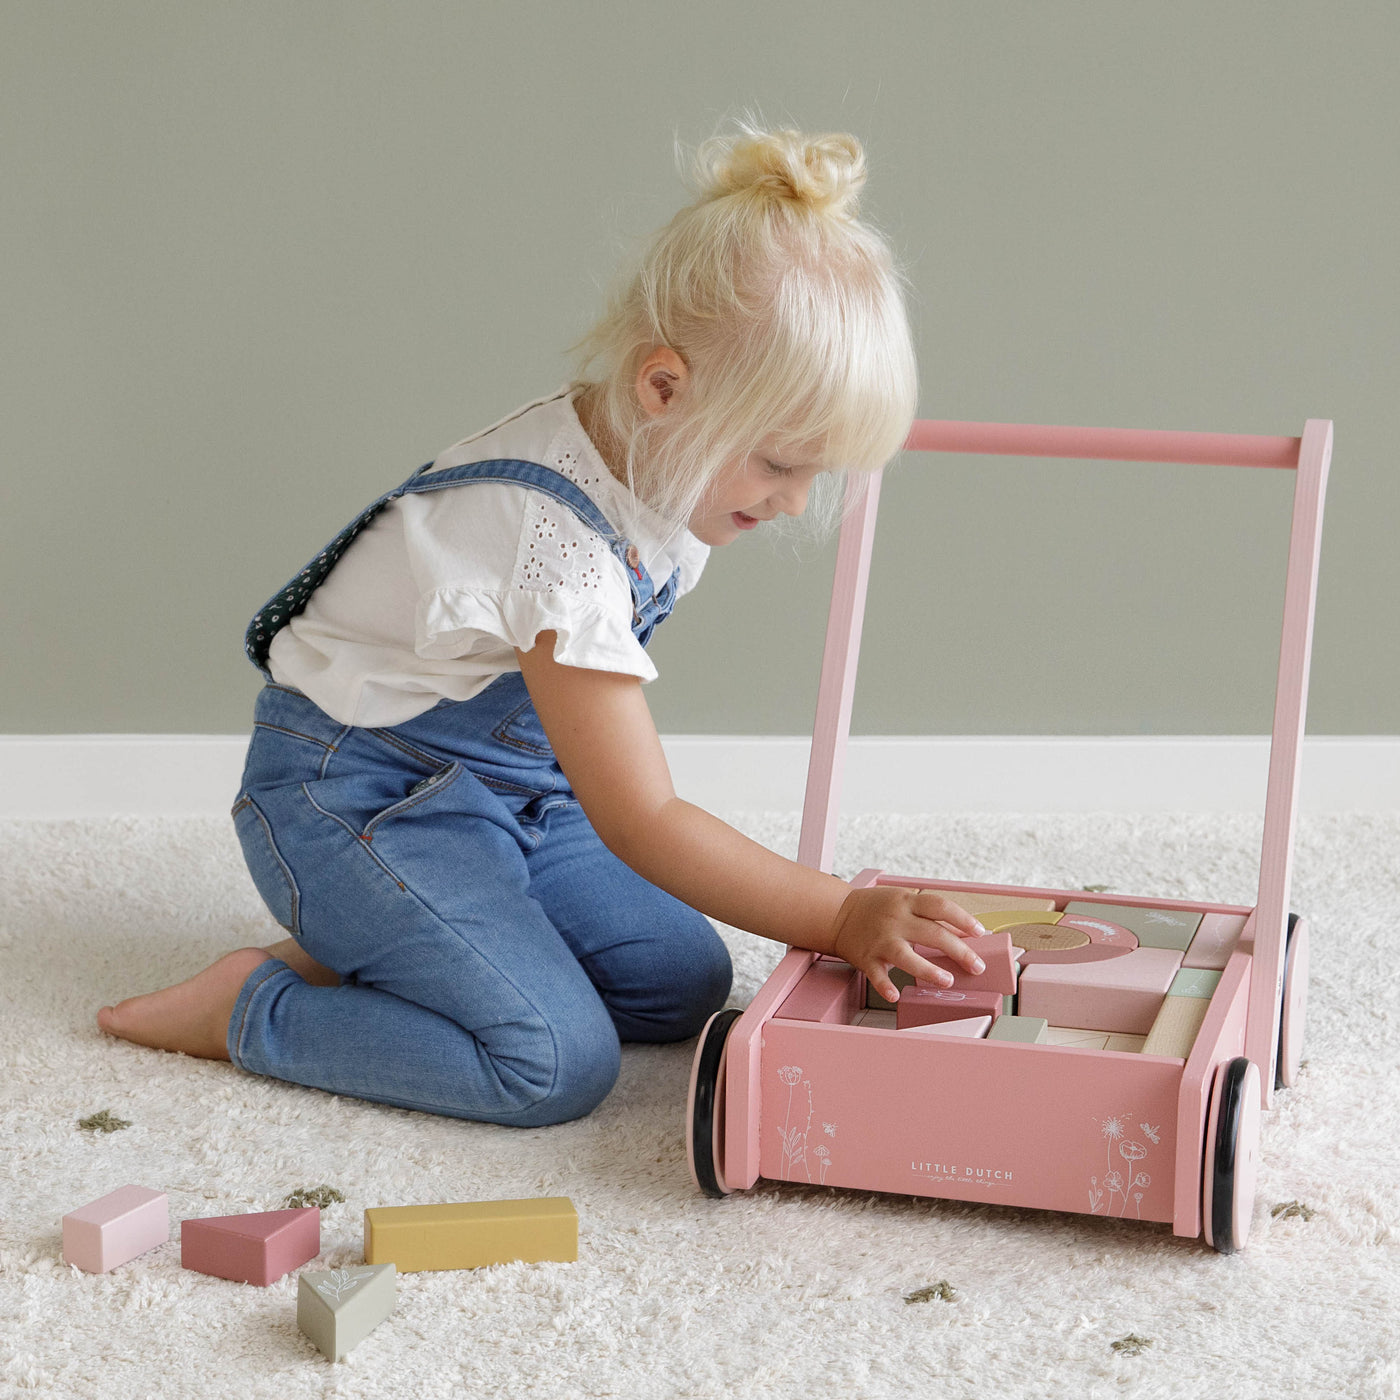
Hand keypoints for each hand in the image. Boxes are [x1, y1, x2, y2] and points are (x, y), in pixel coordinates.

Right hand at [828, 887, 987, 1003]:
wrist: (837, 914)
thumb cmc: (877, 908)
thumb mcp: (903, 900)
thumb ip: (930, 914)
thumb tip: (964, 933)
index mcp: (907, 903)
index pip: (940, 907)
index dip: (963, 919)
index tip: (980, 932)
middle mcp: (895, 920)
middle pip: (932, 934)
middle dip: (959, 950)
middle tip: (977, 966)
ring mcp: (880, 940)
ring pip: (907, 956)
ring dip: (929, 970)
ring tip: (948, 980)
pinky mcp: (866, 958)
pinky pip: (877, 975)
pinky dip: (885, 986)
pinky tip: (895, 995)